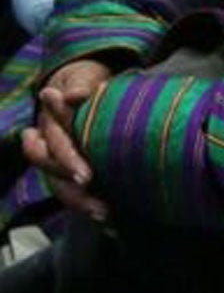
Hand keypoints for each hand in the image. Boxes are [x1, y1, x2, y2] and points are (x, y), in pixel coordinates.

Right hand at [25, 59, 114, 220]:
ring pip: (58, 186)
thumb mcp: (84, 77)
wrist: (83, 83)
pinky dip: (85, 203)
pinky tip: (107, 214)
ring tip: (104, 214)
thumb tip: (74, 95)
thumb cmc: (86, 81)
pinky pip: (70, 190)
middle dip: (73, 191)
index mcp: (48, 124)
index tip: (86, 176)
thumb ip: (81, 85)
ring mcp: (56, 158)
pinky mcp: (68, 168)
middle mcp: (47, 144)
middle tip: (101, 206)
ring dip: (79, 203)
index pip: (54, 147)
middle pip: (54, 175)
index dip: (67, 162)